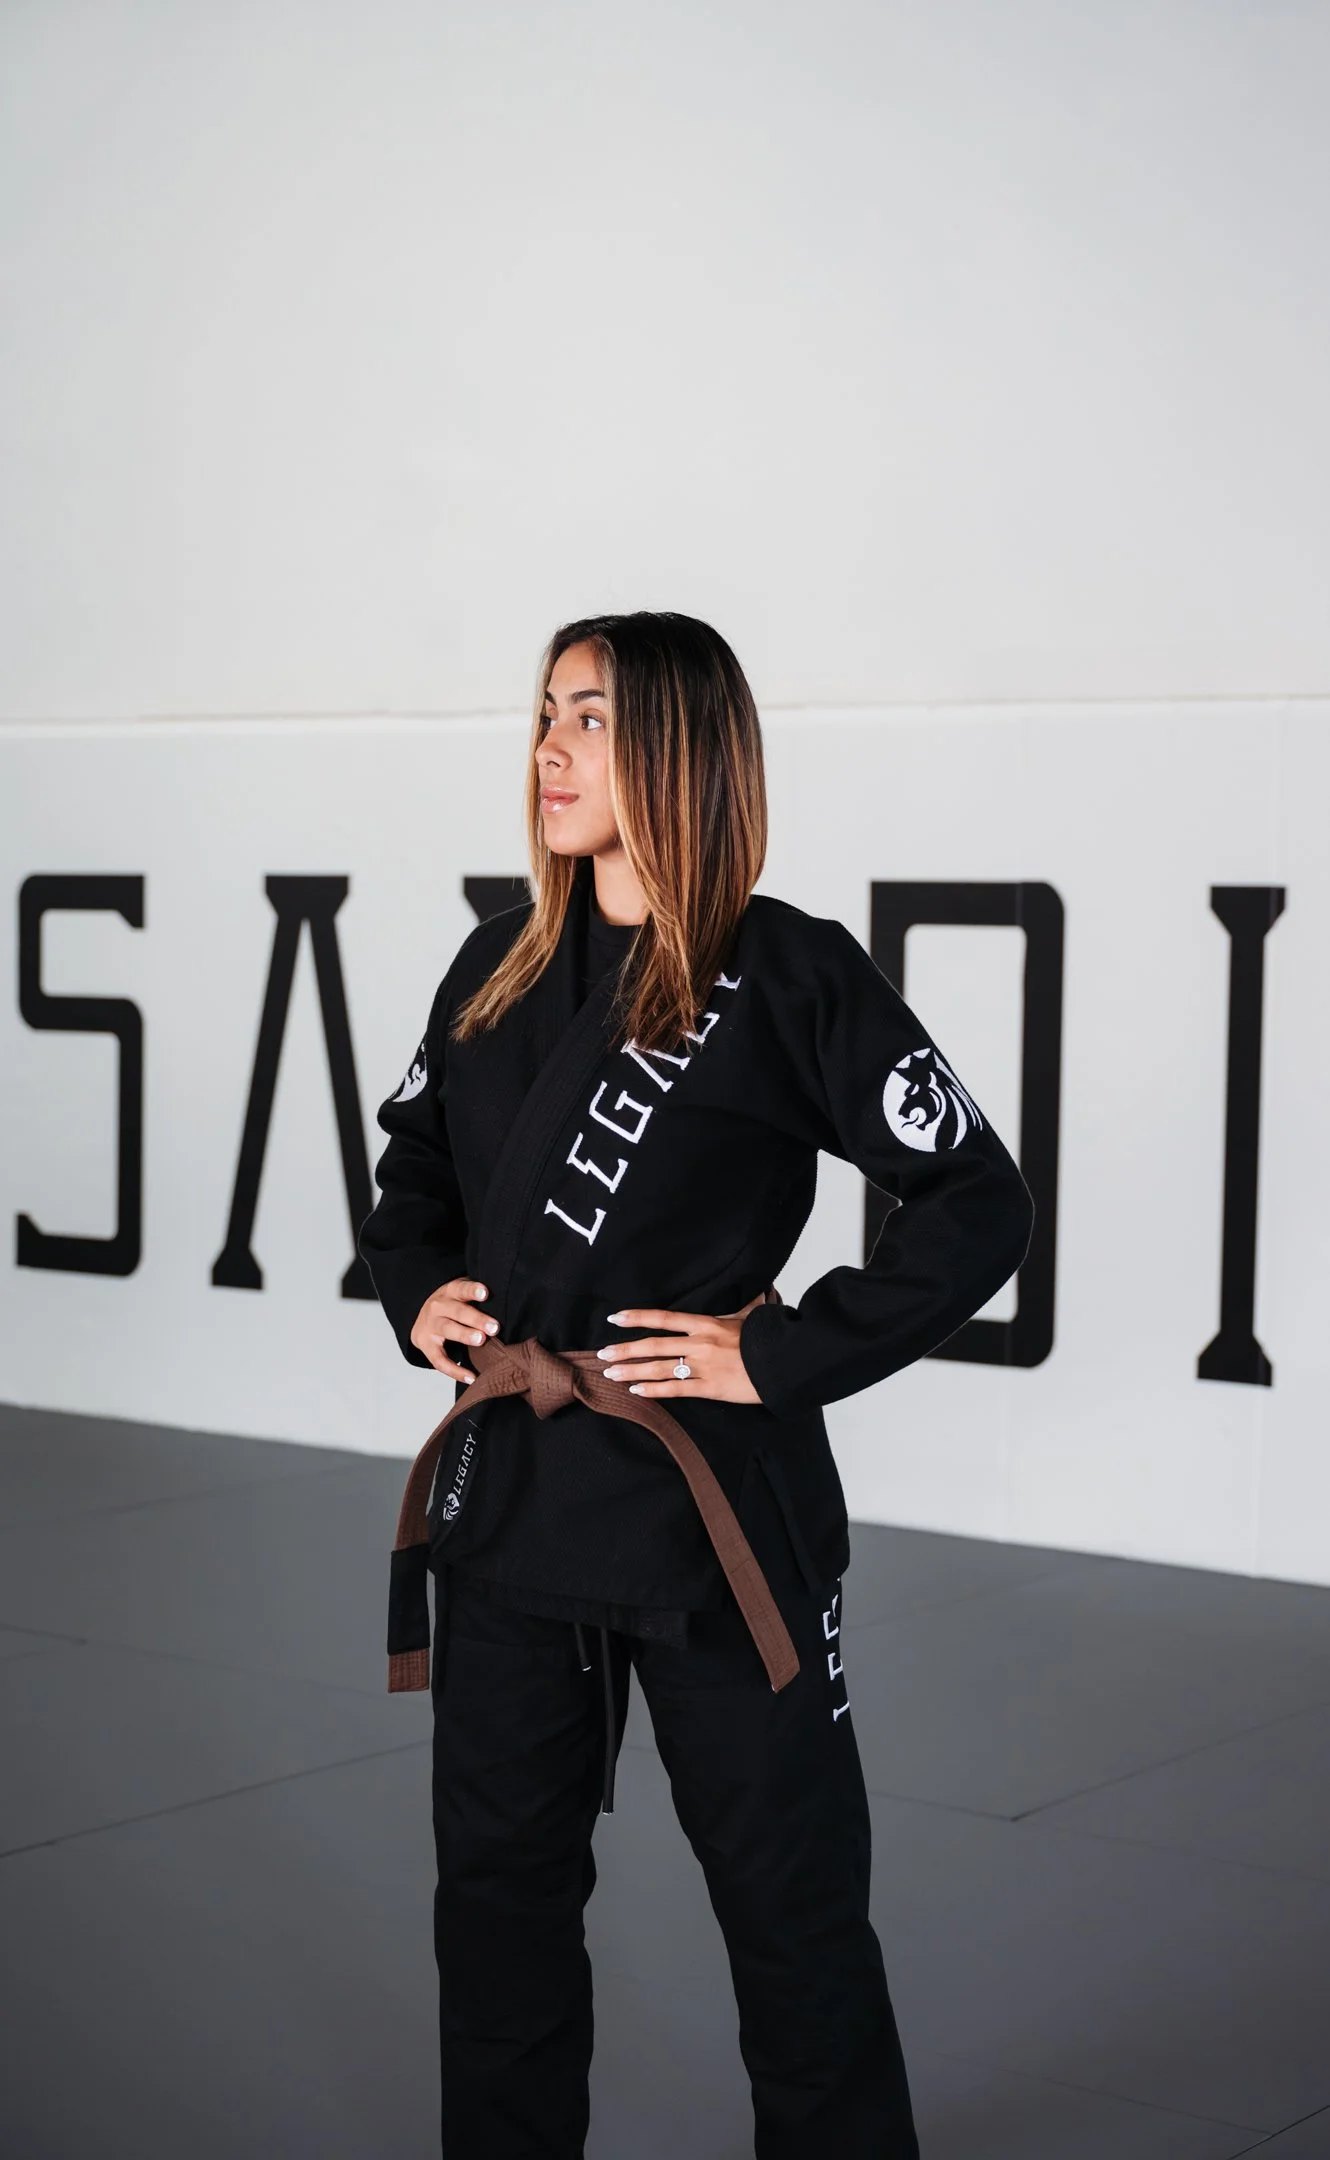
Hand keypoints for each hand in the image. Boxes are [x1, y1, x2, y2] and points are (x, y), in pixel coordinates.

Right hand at [411, 1279, 499, 1384]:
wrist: (422, 1317)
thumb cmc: (453, 1306)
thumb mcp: (461, 1296)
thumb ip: (479, 1300)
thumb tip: (509, 1307)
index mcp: (450, 1292)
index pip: (461, 1288)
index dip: (472, 1290)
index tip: (485, 1293)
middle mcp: (438, 1306)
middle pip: (457, 1311)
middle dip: (476, 1319)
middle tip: (494, 1327)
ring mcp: (430, 1326)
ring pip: (447, 1330)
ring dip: (464, 1335)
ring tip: (481, 1340)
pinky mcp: (425, 1345)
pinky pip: (439, 1360)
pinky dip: (454, 1370)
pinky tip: (471, 1377)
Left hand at [595, 1293, 764, 1403]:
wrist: (784, 1363)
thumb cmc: (768, 1339)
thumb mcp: (752, 1316)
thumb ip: (745, 1304)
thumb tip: (756, 1290)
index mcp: (706, 1324)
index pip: (664, 1318)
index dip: (637, 1317)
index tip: (615, 1318)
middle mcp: (699, 1343)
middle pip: (653, 1345)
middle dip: (625, 1349)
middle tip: (602, 1353)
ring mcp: (702, 1367)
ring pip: (658, 1368)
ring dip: (631, 1371)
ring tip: (611, 1373)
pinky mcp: (709, 1388)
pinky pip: (676, 1390)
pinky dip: (654, 1390)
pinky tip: (636, 1391)